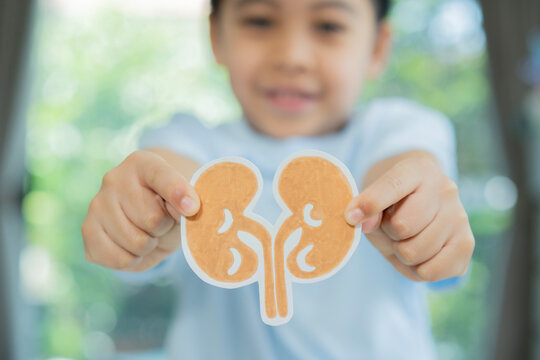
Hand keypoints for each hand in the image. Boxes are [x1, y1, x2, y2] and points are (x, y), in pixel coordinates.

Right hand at [82, 150, 200, 271]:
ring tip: (147, 234)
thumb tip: (187, 207)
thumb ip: (188, 201)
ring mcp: (97, 203)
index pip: (162, 177)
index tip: (192, 207)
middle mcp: (114, 178)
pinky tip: (132, 247)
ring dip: (149, 246)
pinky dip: (132, 260)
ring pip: (135, 242)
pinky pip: (117, 259)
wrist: (147, 218)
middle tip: (161, 223)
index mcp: (143, 163)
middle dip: (163, 228)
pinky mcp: (87, 230)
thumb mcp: (186, 201)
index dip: (179, 193)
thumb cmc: (170, 206)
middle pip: (152, 219)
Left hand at [344, 154, 474, 281]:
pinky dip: (418, 270)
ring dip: (402, 253)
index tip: (352, 216)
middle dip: (389, 233)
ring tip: (406, 239)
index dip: (370, 203)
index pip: (392, 186)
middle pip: (402, 227)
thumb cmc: (392, 203)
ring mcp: (460, 217)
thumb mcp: (374, 200)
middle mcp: (445, 190)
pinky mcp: (467, 245)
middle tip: (393, 227)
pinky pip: (431, 273)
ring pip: (415, 253)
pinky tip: (421, 254)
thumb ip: (365, 207)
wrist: (424, 203)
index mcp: (417, 171)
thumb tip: (362, 222)